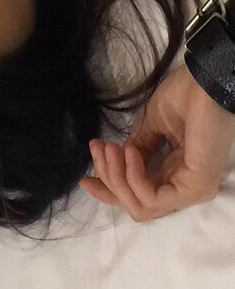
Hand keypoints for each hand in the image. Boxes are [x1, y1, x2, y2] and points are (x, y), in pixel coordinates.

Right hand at [79, 61, 234, 220]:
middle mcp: (185, 188)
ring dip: (117, 177)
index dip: (110, 191)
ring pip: (141, 207)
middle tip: (98, 149)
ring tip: (110, 148)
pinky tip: (129, 152)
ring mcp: (192, 191)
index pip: (140, 197)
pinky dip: (134, 177)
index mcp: (176, 174)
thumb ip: (137, 148)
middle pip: (136, 206)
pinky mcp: (195, 188)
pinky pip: (153, 199)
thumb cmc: (184, 97)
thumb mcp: (152, 126)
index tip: (84, 180)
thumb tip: (115, 162)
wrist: (204, 81)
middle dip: (109, 180)